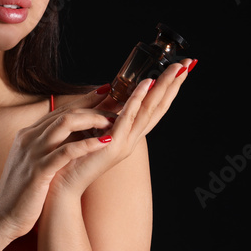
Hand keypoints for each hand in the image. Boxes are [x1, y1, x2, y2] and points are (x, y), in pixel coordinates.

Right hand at [0, 86, 121, 240]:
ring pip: (65, 123)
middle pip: (65, 112)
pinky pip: (65, 151)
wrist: (1, 217)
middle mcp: (29, 138)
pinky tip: (104, 143)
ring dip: (92, 119)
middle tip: (116, 106)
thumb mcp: (32, 163)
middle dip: (93, 106)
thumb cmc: (22, 193)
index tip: (105, 92)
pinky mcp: (38, 171)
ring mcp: (32, 153)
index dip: (84, 100)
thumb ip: (47, 148)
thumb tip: (72, 139)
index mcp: (28, 135)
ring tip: (113, 122)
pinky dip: (86, 145)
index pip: (60, 110)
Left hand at [48, 58, 196, 197]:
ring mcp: (125, 143)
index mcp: (128, 135)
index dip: (167, 90)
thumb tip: (108, 93)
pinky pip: (128, 118)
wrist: (63, 186)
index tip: (178, 70)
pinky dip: (137, 100)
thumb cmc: (74, 159)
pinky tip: (146, 85)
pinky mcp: (114, 145)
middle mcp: (132, 139)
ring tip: (174, 69)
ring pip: (148, 110)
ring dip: (162, 88)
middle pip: (158, 108)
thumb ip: (104, 116)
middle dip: (173, 85)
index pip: (153, 109)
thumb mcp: (93, 131)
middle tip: (186, 64)